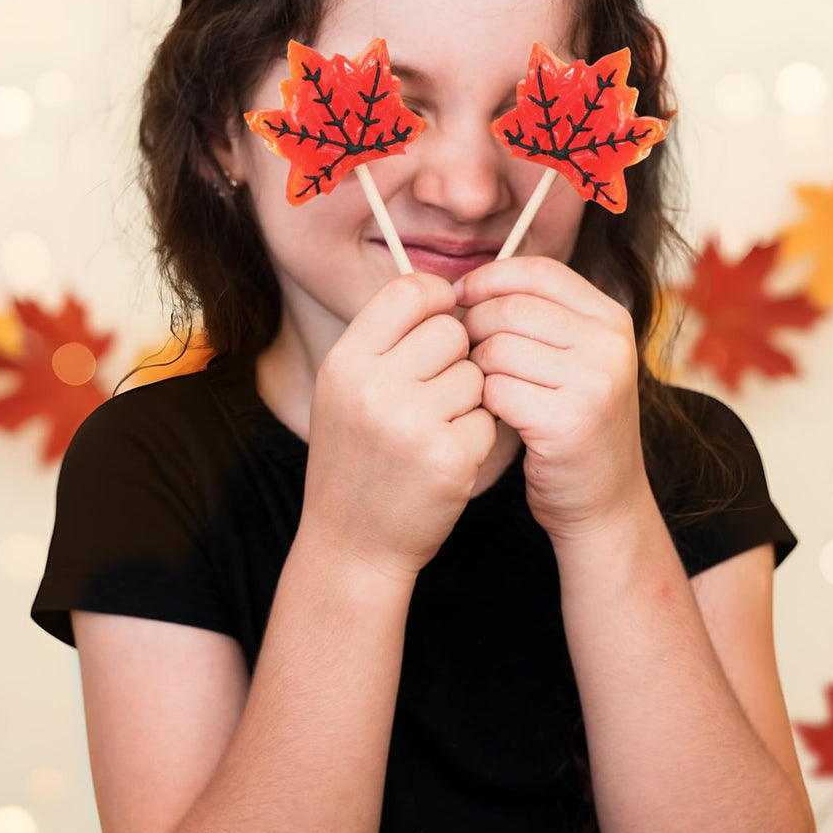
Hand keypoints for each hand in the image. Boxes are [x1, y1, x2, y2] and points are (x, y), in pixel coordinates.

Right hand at [303, 273, 497, 581]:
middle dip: (456, 355)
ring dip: (468, 397)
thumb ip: (385, 341)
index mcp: (345, 361)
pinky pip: (488, 417)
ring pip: (476, 374)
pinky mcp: (449, 457)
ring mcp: (412, 423)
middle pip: (451, 330)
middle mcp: (373, 386)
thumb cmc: (355, 458)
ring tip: (436, 427)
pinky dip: (476, 435)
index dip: (436, 299)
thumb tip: (447, 294)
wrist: (351, 543)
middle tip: (436, 388)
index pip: (408, 290)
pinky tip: (448, 456)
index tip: (440, 320)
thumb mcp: (344, 390)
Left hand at [457, 256, 649, 542]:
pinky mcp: (569, 421)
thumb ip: (536, 317)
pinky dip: (483, 402)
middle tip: (466, 355)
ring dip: (476, 369)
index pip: (537, 272)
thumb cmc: (570, 424)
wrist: (603, 502)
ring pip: (497, 348)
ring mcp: (594, 382)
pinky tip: (494, 415)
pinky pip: (496, 390)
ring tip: (485, 388)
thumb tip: (463, 283)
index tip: (460, 297)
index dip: (489, 278)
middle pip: (510, 308)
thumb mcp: (571, 359)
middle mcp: (610, 344)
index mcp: (610, 318)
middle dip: (473, 328)